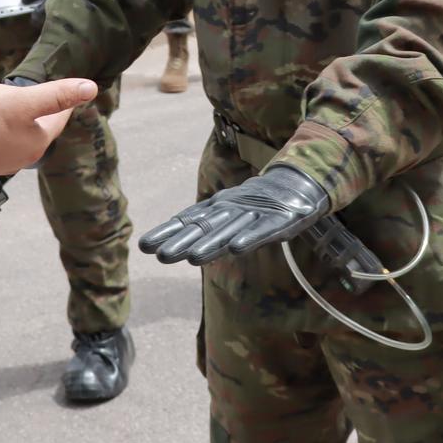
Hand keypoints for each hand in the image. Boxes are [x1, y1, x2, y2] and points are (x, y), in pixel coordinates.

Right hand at [0, 78, 98, 174]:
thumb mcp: (23, 100)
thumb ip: (56, 95)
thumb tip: (91, 88)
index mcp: (37, 143)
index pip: (58, 120)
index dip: (63, 104)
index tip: (70, 93)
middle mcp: (22, 157)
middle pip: (39, 130)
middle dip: (43, 113)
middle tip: (46, 97)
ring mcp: (1, 161)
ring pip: (19, 136)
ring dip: (21, 121)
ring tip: (20, 106)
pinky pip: (0, 140)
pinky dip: (3, 128)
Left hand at [139, 165, 329, 265]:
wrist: (297, 184)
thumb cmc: (256, 203)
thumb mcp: (228, 213)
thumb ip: (205, 228)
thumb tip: (176, 245)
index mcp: (218, 207)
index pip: (188, 220)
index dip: (168, 232)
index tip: (145, 246)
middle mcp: (231, 208)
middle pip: (204, 227)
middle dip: (183, 241)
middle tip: (160, 256)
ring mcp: (254, 213)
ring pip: (230, 230)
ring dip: (211, 243)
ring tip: (193, 258)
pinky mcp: (278, 221)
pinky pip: (262, 230)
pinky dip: (249, 238)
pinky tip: (236, 249)